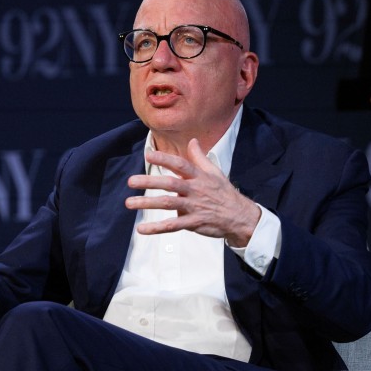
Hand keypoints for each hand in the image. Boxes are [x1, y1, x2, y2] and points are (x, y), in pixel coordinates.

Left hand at [125, 138, 260, 246]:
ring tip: (130, 203)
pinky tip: (142, 228)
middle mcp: (195, 190)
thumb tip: (193, 141)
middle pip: (170, 184)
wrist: (240, 217)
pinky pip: (173, 225)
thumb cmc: (224, 193)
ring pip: (168, 204)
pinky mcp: (194, 223)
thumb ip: (200, 157)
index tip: (148, 155)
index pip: (180, 165)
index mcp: (199, 177)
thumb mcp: (215, 172)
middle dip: (150, 181)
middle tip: (131, 181)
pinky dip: (157, 228)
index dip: (165, 159)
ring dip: (148, 203)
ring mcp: (194, 207)